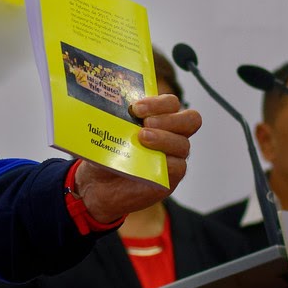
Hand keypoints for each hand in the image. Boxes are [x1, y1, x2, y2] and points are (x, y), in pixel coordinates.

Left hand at [72, 95, 201, 225]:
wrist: (97, 184)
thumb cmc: (106, 153)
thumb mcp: (110, 131)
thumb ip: (119, 117)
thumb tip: (115, 103)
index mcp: (159, 119)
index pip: (172, 104)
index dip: (159, 103)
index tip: (136, 108)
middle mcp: (172, 136)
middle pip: (190, 120)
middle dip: (168, 118)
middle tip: (146, 123)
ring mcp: (174, 157)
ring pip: (183, 144)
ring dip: (163, 138)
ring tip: (142, 138)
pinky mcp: (171, 178)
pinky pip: (178, 167)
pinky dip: (164, 161)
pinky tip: (147, 159)